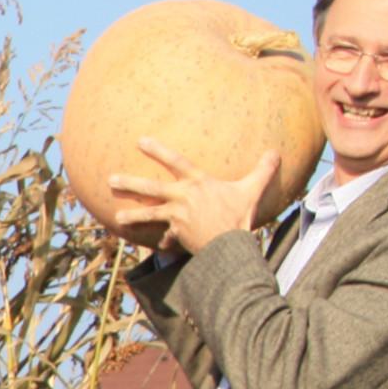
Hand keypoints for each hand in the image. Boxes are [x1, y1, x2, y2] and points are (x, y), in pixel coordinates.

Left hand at [109, 140, 281, 254]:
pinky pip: (169, 238)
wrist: (231, 244)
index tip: (139, 141)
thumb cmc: (241, 215)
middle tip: (111, 179)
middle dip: (130, 183)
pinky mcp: (178, 235)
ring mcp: (177, 217)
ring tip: (117, 217)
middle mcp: (182, 198)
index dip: (157, 150)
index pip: (174, 161)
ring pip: (150, 215)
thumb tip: (276, 152)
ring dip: (133, 215)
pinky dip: (166, 242)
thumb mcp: (253, 189)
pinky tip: (159, 246)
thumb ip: (262, 169)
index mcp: (197, 183)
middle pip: (151, 189)